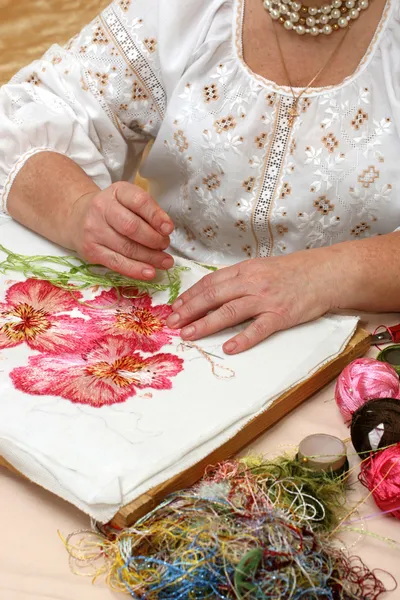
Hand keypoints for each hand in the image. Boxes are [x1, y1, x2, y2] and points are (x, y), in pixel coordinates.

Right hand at [67, 182, 173, 279]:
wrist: (77, 217)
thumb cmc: (112, 210)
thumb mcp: (128, 201)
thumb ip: (147, 213)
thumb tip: (165, 232)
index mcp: (117, 192)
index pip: (139, 201)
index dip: (156, 216)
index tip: (168, 229)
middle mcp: (102, 208)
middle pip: (132, 227)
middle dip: (154, 240)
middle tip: (165, 245)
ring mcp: (94, 230)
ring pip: (126, 248)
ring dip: (150, 257)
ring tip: (165, 261)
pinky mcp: (91, 251)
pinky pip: (117, 263)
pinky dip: (135, 269)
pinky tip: (149, 272)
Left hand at [166, 250, 340, 353]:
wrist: (326, 273)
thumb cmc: (293, 271)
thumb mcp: (262, 267)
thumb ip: (239, 278)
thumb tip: (213, 291)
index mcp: (245, 269)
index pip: (210, 282)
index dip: (190, 295)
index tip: (175, 306)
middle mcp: (252, 282)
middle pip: (213, 296)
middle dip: (189, 310)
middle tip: (172, 323)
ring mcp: (266, 299)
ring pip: (229, 311)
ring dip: (205, 324)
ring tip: (188, 335)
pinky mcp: (281, 315)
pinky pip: (258, 328)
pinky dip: (243, 339)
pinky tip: (228, 347)